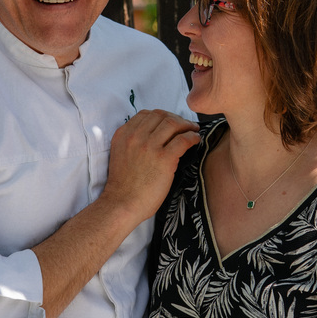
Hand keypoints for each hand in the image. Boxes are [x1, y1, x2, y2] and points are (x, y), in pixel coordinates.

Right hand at [102, 110, 199, 225]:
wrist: (122, 203)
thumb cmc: (123, 185)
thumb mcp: (120, 154)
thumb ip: (132, 141)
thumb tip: (153, 135)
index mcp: (123, 134)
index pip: (146, 114)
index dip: (162, 116)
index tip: (171, 123)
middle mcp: (136, 136)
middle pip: (161, 115)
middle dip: (176, 118)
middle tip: (185, 125)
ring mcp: (150, 146)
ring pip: (173, 123)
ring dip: (187, 125)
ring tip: (193, 131)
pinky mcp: (164, 158)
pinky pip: (183, 139)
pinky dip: (192, 137)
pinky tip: (196, 141)